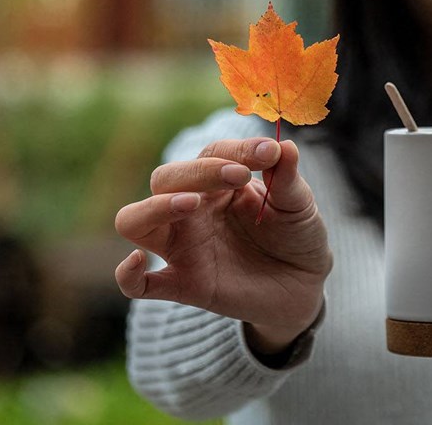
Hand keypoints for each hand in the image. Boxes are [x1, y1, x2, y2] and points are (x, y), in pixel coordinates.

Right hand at [114, 137, 332, 352]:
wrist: (304, 285)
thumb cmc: (296, 235)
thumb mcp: (299, 204)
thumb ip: (288, 178)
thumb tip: (285, 144)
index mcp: (218, 182)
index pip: (211, 154)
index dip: (237, 150)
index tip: (269, 154)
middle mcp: (192, 209)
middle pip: (165, 179)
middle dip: (196, 171)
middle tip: (239, 175)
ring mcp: (183, 247)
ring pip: (135, 221)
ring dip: (155, 207)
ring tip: (190, 202)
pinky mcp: (184, 285)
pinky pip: (138, 285)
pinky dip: (127, 274)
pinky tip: (137, 262)